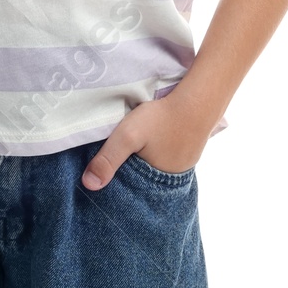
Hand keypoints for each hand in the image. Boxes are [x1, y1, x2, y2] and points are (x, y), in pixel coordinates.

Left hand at [80, 84, 213, 189]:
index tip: (107, 172)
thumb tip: (89, 186)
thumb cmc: (161, 118)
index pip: (132, 189)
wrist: (198, 98)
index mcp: (158, 182)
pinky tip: (156, 141)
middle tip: (122, 156)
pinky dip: (161, 152)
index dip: (119, 181)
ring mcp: (186, 164)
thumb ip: (108, 159)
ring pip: (158, 167)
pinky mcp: (192, 150)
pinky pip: (170, 156)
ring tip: (137, 149)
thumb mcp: (127, 136)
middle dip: (132, 172)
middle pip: (146, 179)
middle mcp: (175, 178)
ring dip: (147, 161)